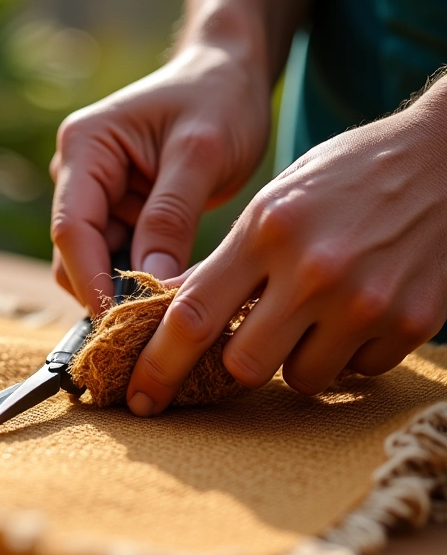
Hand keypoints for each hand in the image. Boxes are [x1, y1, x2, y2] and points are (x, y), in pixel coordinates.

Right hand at [50, 42, 270, 313]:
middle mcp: (79, 173)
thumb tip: (151, 285)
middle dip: (107, 290)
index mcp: (85, 147)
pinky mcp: (120, 212)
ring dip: (126, 289)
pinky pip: (120, 257)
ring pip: (97, 261)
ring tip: (168, 317)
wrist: (230, 74)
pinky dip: (141, 279)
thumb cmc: (218, 97)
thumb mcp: (201, 152)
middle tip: (151, 331)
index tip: (119, 325)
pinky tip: (171, 296)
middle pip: (75, 252)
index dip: (91, 281)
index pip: (71, 228)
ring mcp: (98, 194)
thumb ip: (171, 216)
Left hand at [127, 84, 446, 415]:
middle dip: (237, 361)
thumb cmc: (342, 179)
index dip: (156, 366)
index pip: (192, 317)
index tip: (138, 396)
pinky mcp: (414, 323)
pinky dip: (348, 354)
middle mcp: (314, 269)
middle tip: (250, 335)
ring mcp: (368, 300)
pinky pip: (357, 372)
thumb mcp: (271, 204)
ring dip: (295, 359)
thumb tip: (170, 315)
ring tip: (314, 314)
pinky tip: (358, 310)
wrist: (443, 158)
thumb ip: (224, 263)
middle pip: (243, 366)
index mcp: (266, 230)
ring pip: (301, 379)